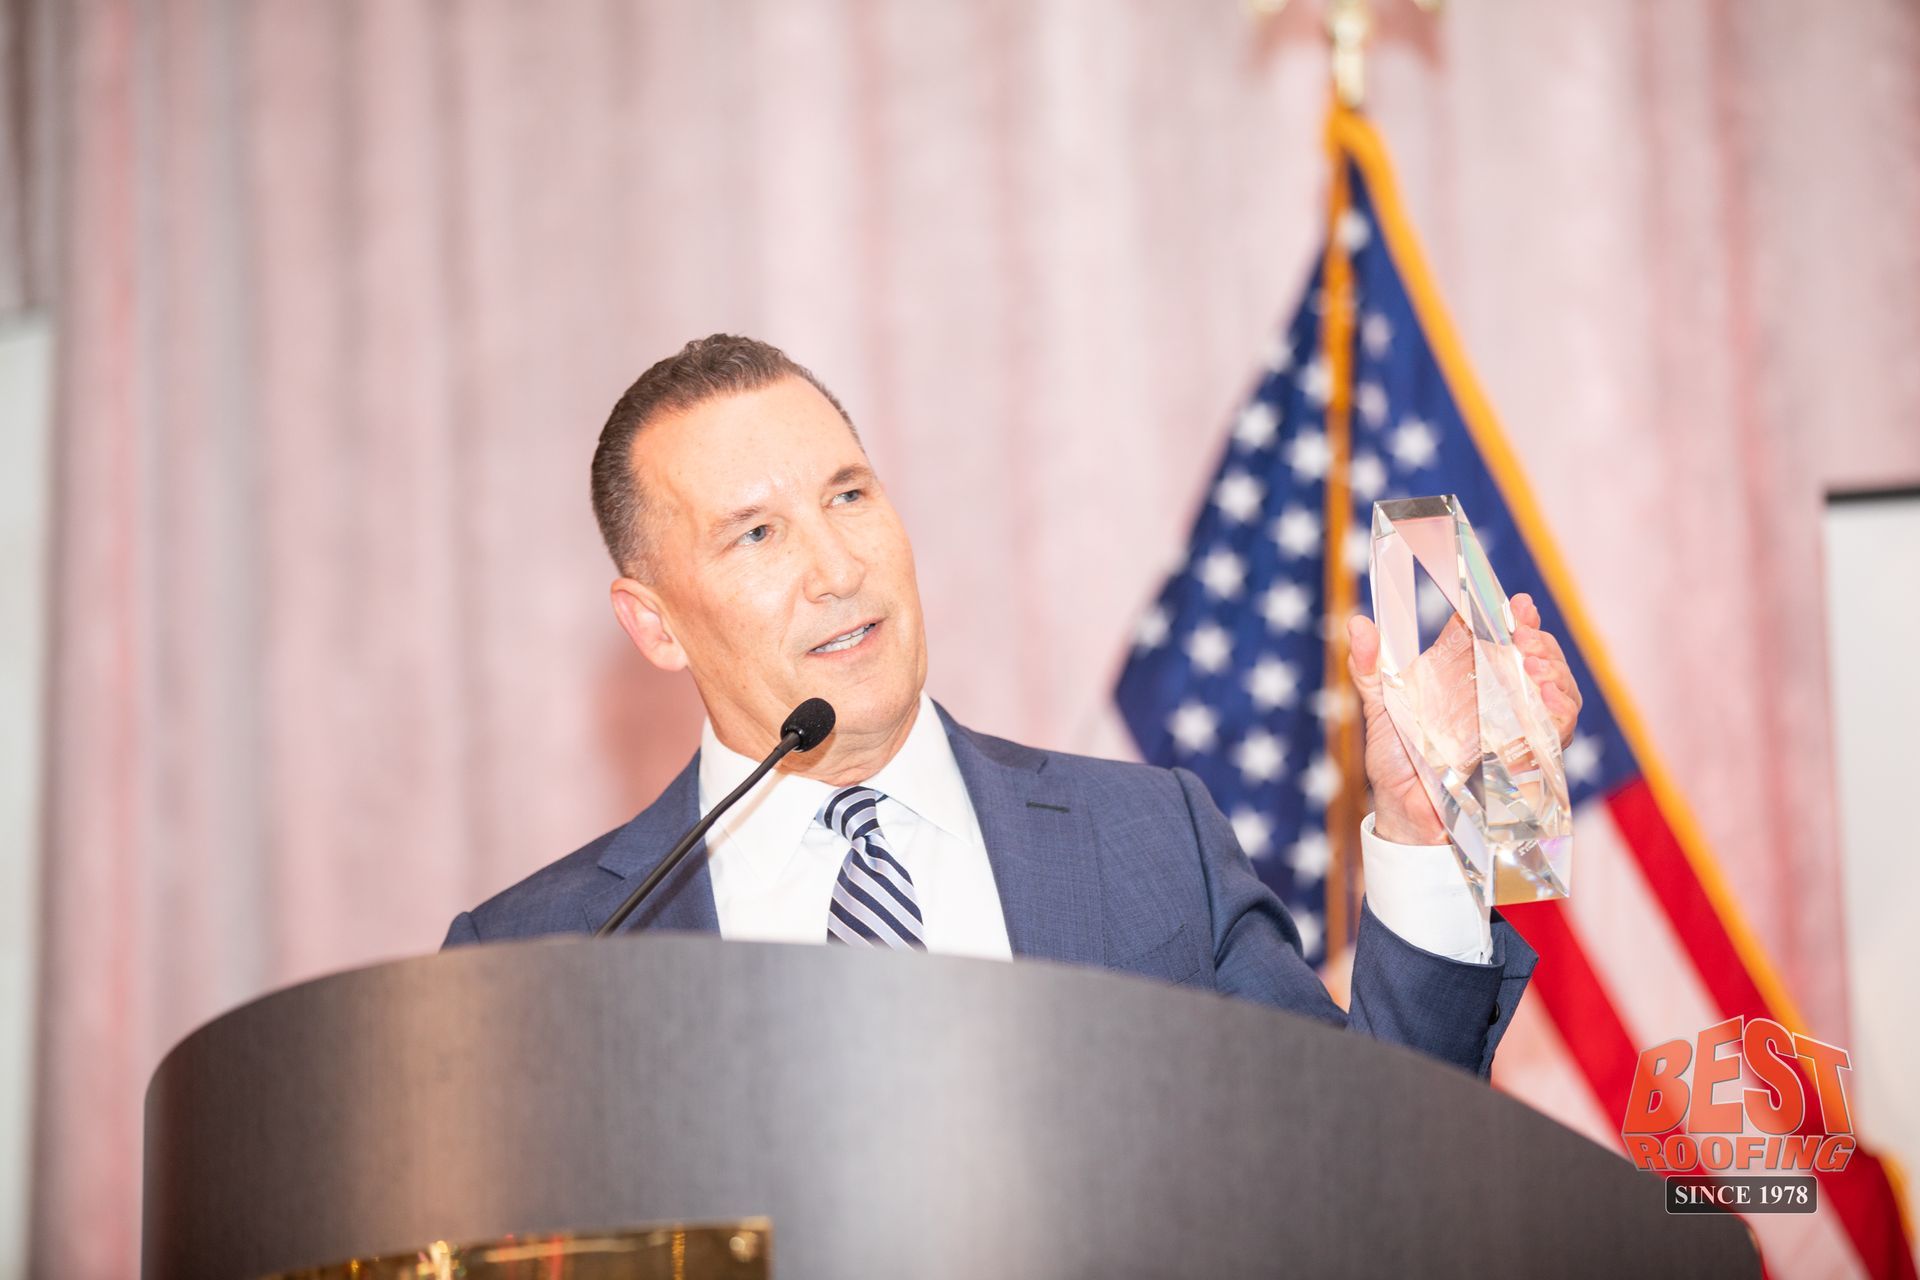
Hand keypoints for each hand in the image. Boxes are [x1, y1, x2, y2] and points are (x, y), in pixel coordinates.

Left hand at [1347, 592, 1581, 845]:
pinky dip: (1561, 711)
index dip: (1509, 613)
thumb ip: (1370, 668)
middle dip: (1538, 639)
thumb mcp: (1379, 710)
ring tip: (1535, 665)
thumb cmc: (1394, 759)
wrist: (1406, 813)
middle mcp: (1493, 688)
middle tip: (1524, 638)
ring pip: (1554, 684)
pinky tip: (1548, 700)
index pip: (1492, 628)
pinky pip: (1558, 728)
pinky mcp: (1527, 751)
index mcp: (1460, 668)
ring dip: (1554, 670)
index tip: (1517, 605)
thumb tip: (1358, 622)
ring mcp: (1514, 718)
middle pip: (1532, 651)